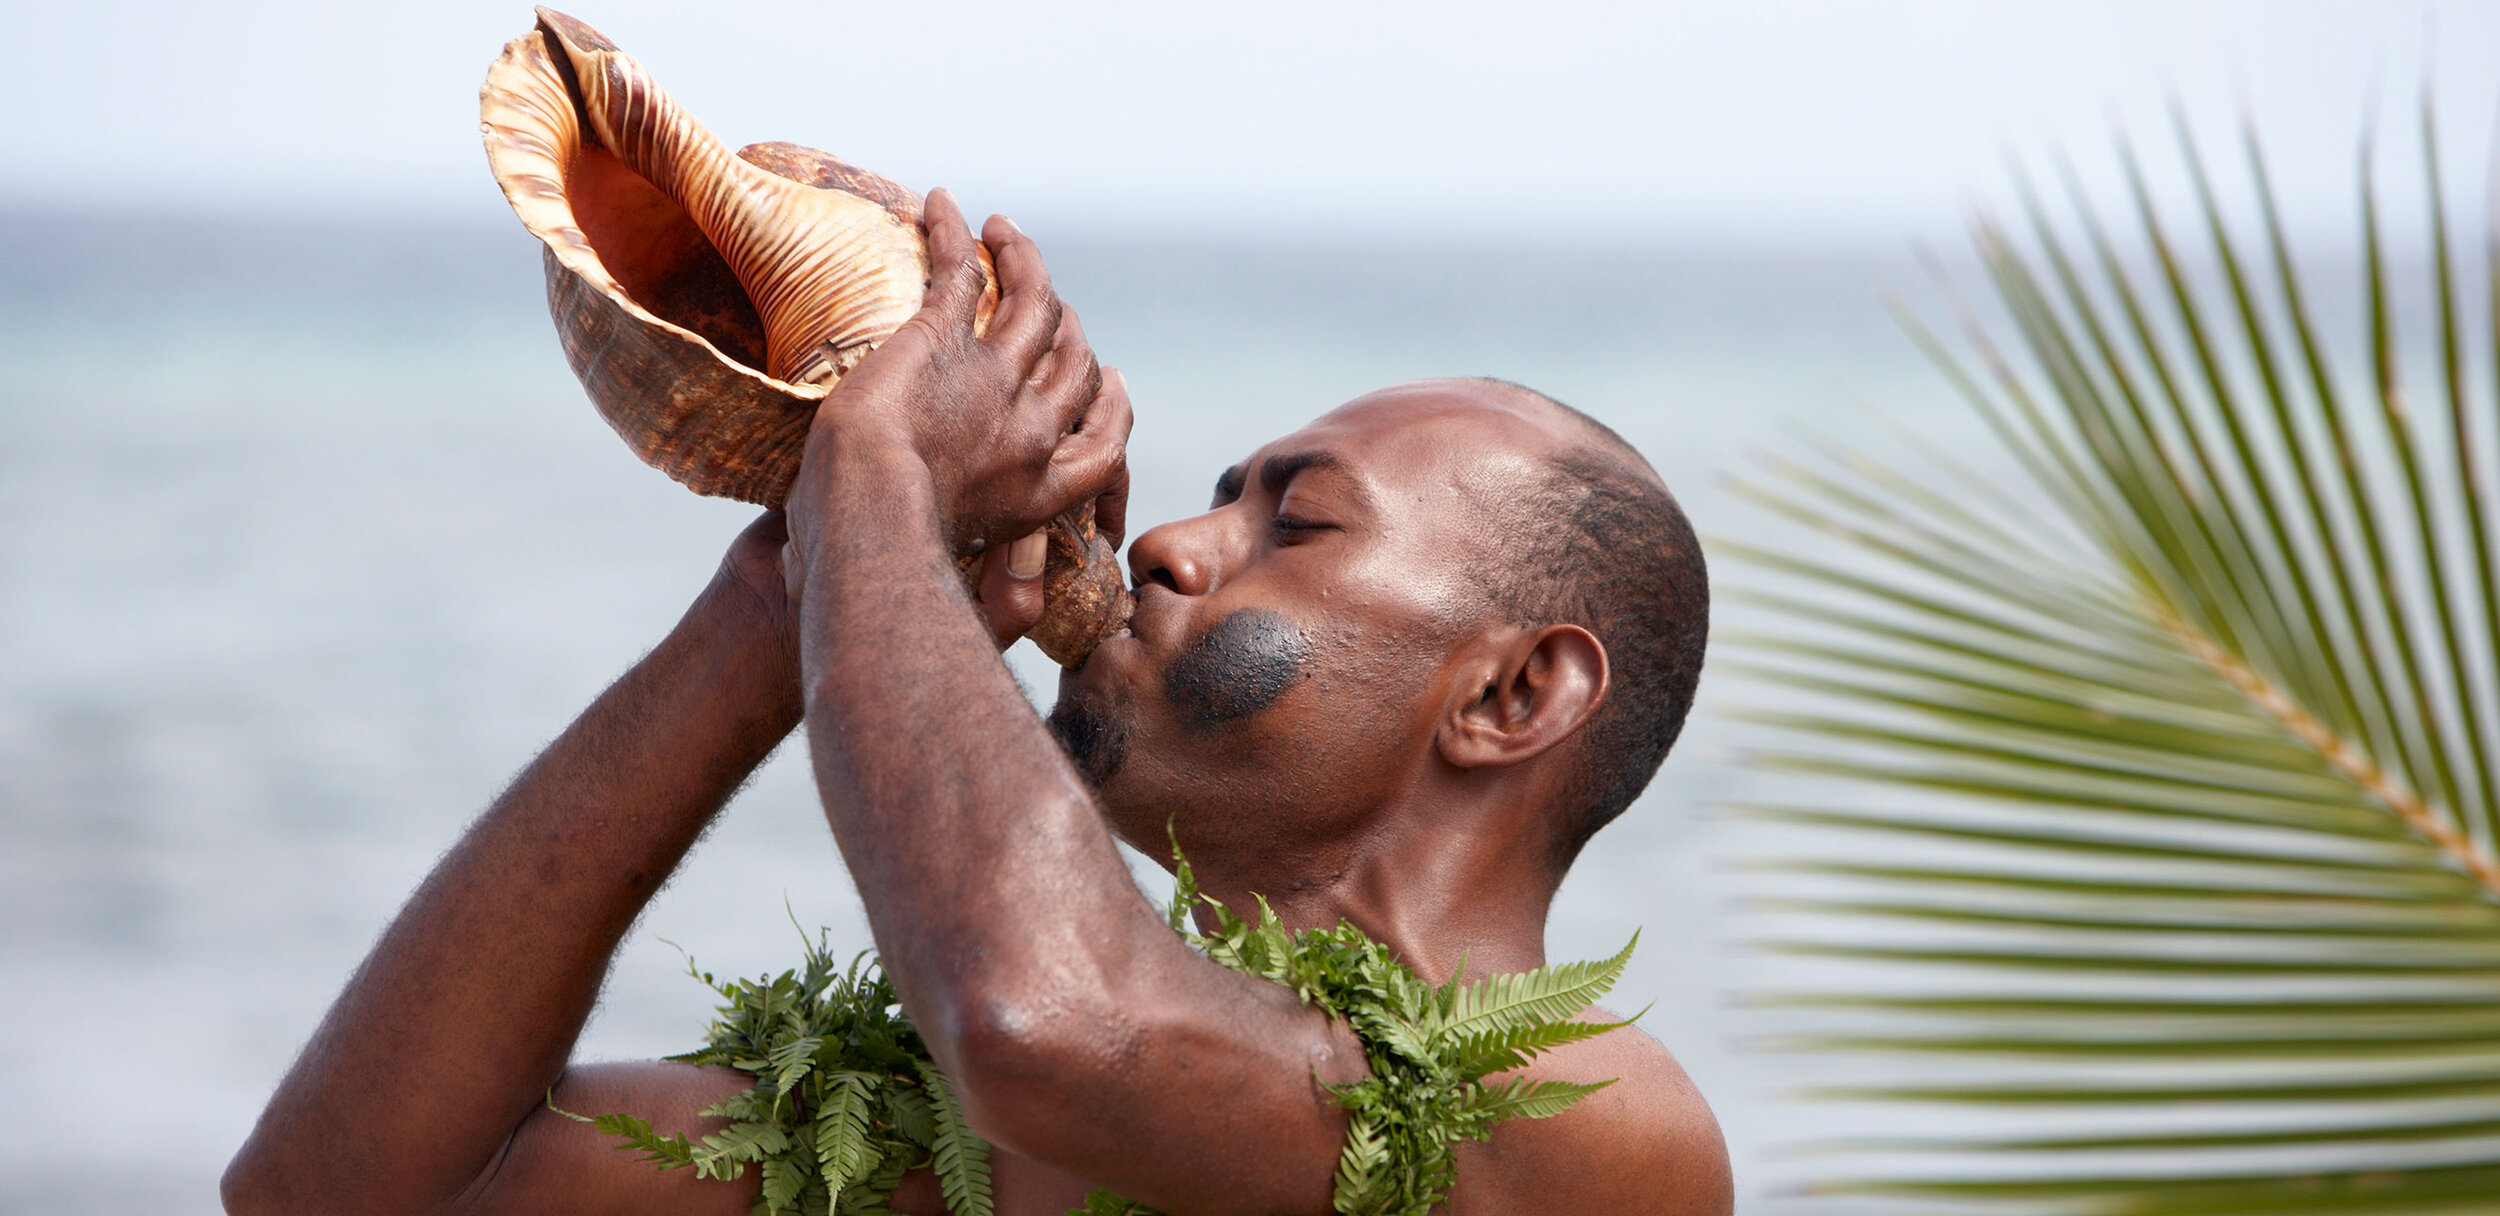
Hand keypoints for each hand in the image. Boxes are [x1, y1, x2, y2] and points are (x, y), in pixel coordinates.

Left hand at [787, 189, 1127, 554]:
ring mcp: (994, 379)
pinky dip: (957, 233)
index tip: (1108, 376)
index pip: (1107, 436)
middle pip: (1075, 359)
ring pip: (1034, 300)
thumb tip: (998, 618)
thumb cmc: (896, 566)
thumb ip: (988, 588)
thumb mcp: (963, 577)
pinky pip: (963, 271)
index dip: (1110, 400)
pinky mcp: (941, 340)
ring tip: (1004, 232)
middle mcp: (1033, 429)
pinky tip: (944, 204)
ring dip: (1024, 259)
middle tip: (1042, 297)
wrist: (870, 523)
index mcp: (1045, 489)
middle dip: (1067, 324)